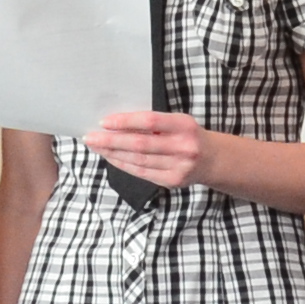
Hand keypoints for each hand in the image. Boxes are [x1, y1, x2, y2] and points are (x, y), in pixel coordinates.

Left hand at [84, 109, 209, 189]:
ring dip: (113, 154)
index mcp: (183, 125)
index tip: (104, 122)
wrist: (213, 160)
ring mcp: (178, 167)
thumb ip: (154, 123)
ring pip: (138, 161)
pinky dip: (123, 165)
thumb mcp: (178, 122)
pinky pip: (142, 172)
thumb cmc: (188, 135)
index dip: (125, 122)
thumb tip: (117, 123)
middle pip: (140, 144)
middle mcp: (183, 147)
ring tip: (97, 147)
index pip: (149, 122)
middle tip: (91, 137)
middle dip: (111, 141)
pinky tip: (111, 158)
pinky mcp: (172, 181)